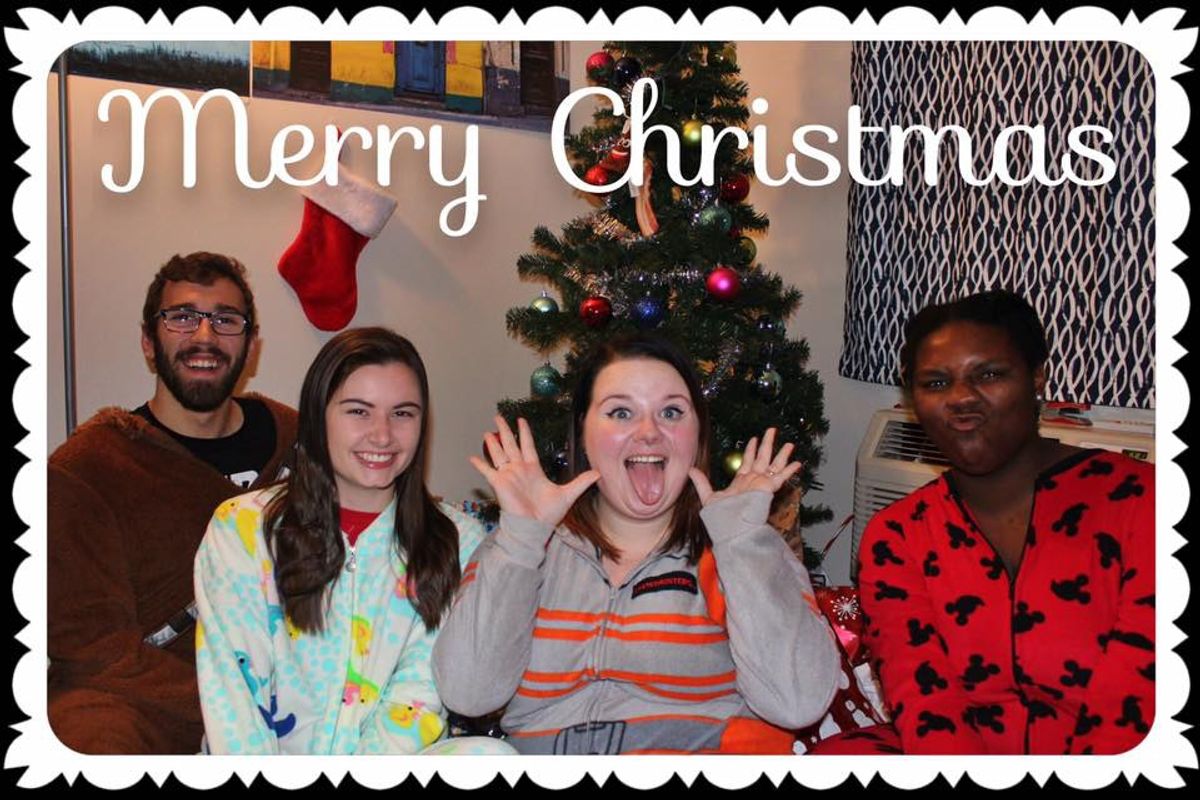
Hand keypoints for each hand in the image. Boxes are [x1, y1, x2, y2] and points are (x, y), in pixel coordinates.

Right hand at [470, 416, 599, 527]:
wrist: (535, 527)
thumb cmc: (548, 514)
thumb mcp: (568, 494)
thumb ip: (581, 482)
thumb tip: (598, 473)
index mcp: (533, 469)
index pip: (527, 445)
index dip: (524, 432)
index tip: (521, 420)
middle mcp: (519, 469)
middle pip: (510, 444)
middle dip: (505, 430)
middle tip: (498, 417)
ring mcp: (508, 476)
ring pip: (499, 454)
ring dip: (493, 443)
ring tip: (487, 432)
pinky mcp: (499, 483)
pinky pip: (488, 471)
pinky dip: (480, 465)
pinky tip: (472, 457)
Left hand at [689, 427, 801, 506]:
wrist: (731, 525)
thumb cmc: (721, 515)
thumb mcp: (708, 496)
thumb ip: (701, 482)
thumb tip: (690, 469)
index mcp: (741, 481)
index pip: (747, 461)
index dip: (750, 449)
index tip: (753, 439)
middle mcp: (753, 480)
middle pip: (762, 457)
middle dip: (767, 443)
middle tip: (772, 430)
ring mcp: (762, 483)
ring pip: (774, 464)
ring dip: (781, 454)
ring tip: (789, 443)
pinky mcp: (769, 488)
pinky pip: (781, 477)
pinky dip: (789, 469)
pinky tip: (797, 462)